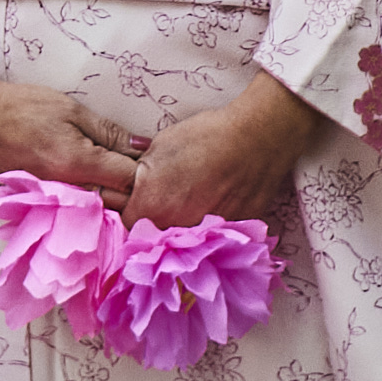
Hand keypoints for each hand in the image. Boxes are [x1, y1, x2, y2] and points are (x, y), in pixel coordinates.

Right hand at [0, 57, 147, 198]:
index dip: (145, 170)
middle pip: (115, 200)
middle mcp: (67, 189)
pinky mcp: (43, 202)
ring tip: (111, 170)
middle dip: (130, 186)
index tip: (149, 158)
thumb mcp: (73, 110)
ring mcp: (53, 200)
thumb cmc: (24, 107)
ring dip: (110, 192)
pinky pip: (77, 205)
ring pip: (97, 206)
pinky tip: (91, 180)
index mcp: (78, 163)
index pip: (128, 180)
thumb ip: (110, 133)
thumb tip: (144, 147)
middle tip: (132, 164)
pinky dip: (90, 196)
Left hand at [122, 70, 316, 232]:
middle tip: (168, 201)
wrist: (256, 139)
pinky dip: (210, 229)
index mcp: (149, 208)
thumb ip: (140, 174)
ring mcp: (203, 238)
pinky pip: (212, 240)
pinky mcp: (229, 237)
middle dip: (155, 224)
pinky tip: (216, 204)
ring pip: (184, 243)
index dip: (130, 212)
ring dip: (183, 228)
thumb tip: (133, 183)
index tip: (137, 202)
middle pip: (153, 238)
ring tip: (195, 200)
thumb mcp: (158, 147)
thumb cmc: (207, 137)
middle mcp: (173, 231)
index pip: (125, 223)